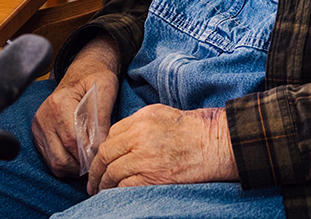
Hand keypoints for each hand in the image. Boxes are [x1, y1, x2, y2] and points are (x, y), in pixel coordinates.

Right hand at [32, 33, 119, 177]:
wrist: (83, 71)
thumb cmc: (96, 78)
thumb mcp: (105, 89)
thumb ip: (102, 116)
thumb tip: (100, 145)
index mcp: (59, 104)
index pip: (72, 139)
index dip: (89, 152)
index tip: (103, 154)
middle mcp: (44, 118)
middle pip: (60, 157)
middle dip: (81, 165)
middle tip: (98, 161)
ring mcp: (39, 128)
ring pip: (54, 163)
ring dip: (73, 167)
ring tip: (91, 160)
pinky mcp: (38, 135)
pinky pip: (50, 159)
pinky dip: (66, 163)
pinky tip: (80, 157)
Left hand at [87, 104, 236, 193]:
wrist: (217, 143)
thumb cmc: (197, 130)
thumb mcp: (166, 115)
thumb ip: (143, 125)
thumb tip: (123, 140)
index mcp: (144, 117)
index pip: (112, 134)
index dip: (105, 150)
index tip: (102, 161)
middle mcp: (140, 134)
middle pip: (106, 153)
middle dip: (97, 170)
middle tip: (94, 181)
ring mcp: (144, 156)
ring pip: (111, 172)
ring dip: (104, 184)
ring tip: (103, 191)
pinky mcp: (151, 177)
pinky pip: (123, 186)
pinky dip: (117, 191)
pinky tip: (118, 194)